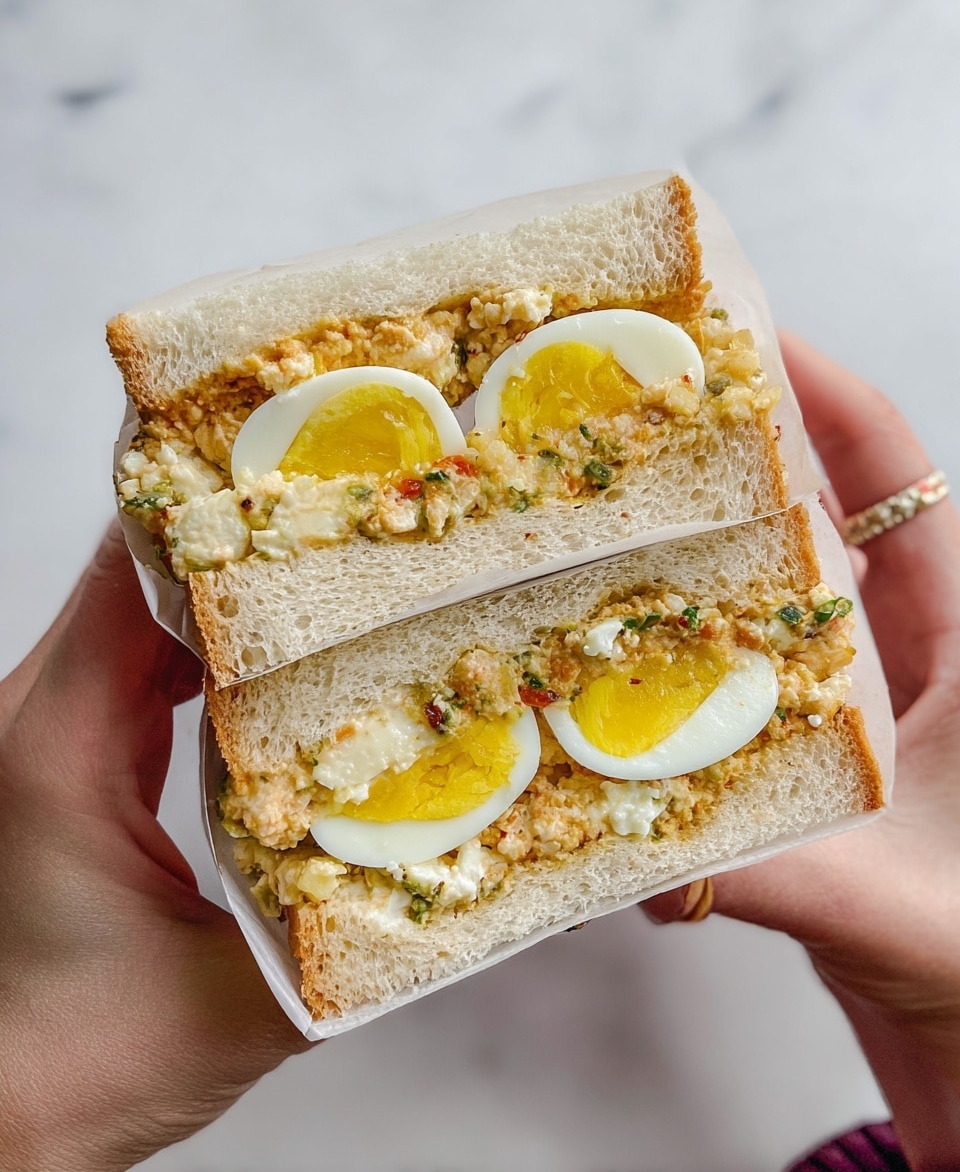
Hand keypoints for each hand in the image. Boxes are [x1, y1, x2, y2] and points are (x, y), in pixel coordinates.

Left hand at [0, 525, 310, 1171]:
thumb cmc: (76, 1071)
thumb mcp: (235, 1006)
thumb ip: (366, 934)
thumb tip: (493, 873)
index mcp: (56, 749)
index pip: (131, 575)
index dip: (221, 511)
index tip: (318, 476)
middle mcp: (36, 718)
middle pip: (140, 574)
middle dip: (248, 537)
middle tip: (355, 517)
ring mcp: (48, 734)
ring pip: (141, 613)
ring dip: (229, 590)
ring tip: (333, 574)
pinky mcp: (70, 758)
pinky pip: (141, 665)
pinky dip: (206, 644)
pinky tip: (281, 658)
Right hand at [644, 334, 959, 1165]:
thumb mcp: (887, 905)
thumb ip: (772, 878)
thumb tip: (648, 860)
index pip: (900, 486)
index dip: (833, 401)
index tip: (754, 340)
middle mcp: (900, 658)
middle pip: (815, 519)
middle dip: (736, 461)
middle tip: (643, 418)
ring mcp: (848, 700)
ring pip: (764, 597)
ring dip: (693, 562)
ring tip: (604, 525)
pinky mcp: (804, 752)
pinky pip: (730, 679)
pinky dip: (675, 669)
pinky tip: (609, 681)